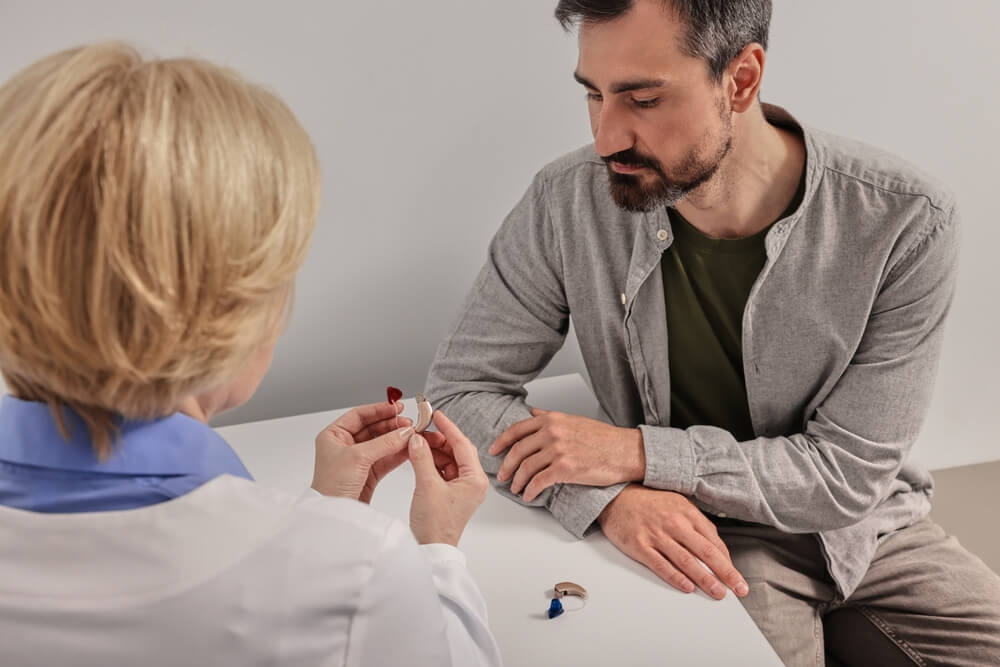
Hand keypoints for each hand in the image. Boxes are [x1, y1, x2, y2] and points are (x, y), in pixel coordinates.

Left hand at [312, 400, 413, 501]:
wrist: (334, 516)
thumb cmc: (331, 486)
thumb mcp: (358, 457)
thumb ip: (384, 442)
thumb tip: (404, 432)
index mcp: (334, 436)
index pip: (359, 415)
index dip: (378, 410)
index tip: (397, 407)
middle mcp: (344, 446)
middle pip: (373, 428)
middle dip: (391, 425)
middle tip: (408, 424)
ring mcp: (357, 460)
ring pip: (381, 443)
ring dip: (397, 439)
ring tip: (412, 435)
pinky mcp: (368, 474)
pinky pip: (386, 458)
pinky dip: (398, 453)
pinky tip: (409, 449)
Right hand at [408, 411, 488, 546]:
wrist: (431, 550)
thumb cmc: (436, 525)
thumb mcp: (427, 486)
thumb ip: (421, 458)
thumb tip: (416, 439)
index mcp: (475, 479)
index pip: (463, 445)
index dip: (449, 427)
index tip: (437, 415)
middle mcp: (472, 482)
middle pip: (457, 450)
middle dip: (439, 439)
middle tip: (421, 430)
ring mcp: (462, 488)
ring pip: (449, 459)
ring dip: (433, 450)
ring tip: (416, 443)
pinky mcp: (451, 493)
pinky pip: (443, 470)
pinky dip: (431, 462)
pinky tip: (418, 456)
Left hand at [488, 408, 644, 501]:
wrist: (625, 451)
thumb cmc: (603, 438)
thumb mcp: (573, 420)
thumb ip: (550, 416)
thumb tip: (533, 413)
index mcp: (551, 420)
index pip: (516, 430)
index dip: (501, 442)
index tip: (493, 451)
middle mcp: (552, 433)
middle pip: (518, 451)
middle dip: (507, 466)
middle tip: (502, 475)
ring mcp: (558, 450)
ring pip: (526, 468)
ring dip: (517, 481)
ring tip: (515, 488)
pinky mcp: (565, 469)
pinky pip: (539, 482)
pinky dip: (530, 490)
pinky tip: (528, 495)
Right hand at [598, 484, 748, 599]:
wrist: (616, 496)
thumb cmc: (649, 502)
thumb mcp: (678, 503)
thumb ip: (697, 523)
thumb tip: (716, 547)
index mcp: (686, 512)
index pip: (713, 541)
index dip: (728, 561)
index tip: (736, 576)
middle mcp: (674, 523)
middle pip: (705, 552)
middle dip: (725, 573)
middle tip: (738, 588)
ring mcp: (656, 535)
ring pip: (686, 561)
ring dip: (704, 579)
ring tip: (717, 592)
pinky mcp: (639, 545)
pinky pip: (660, 564)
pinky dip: (675, 577)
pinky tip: (687, 587)